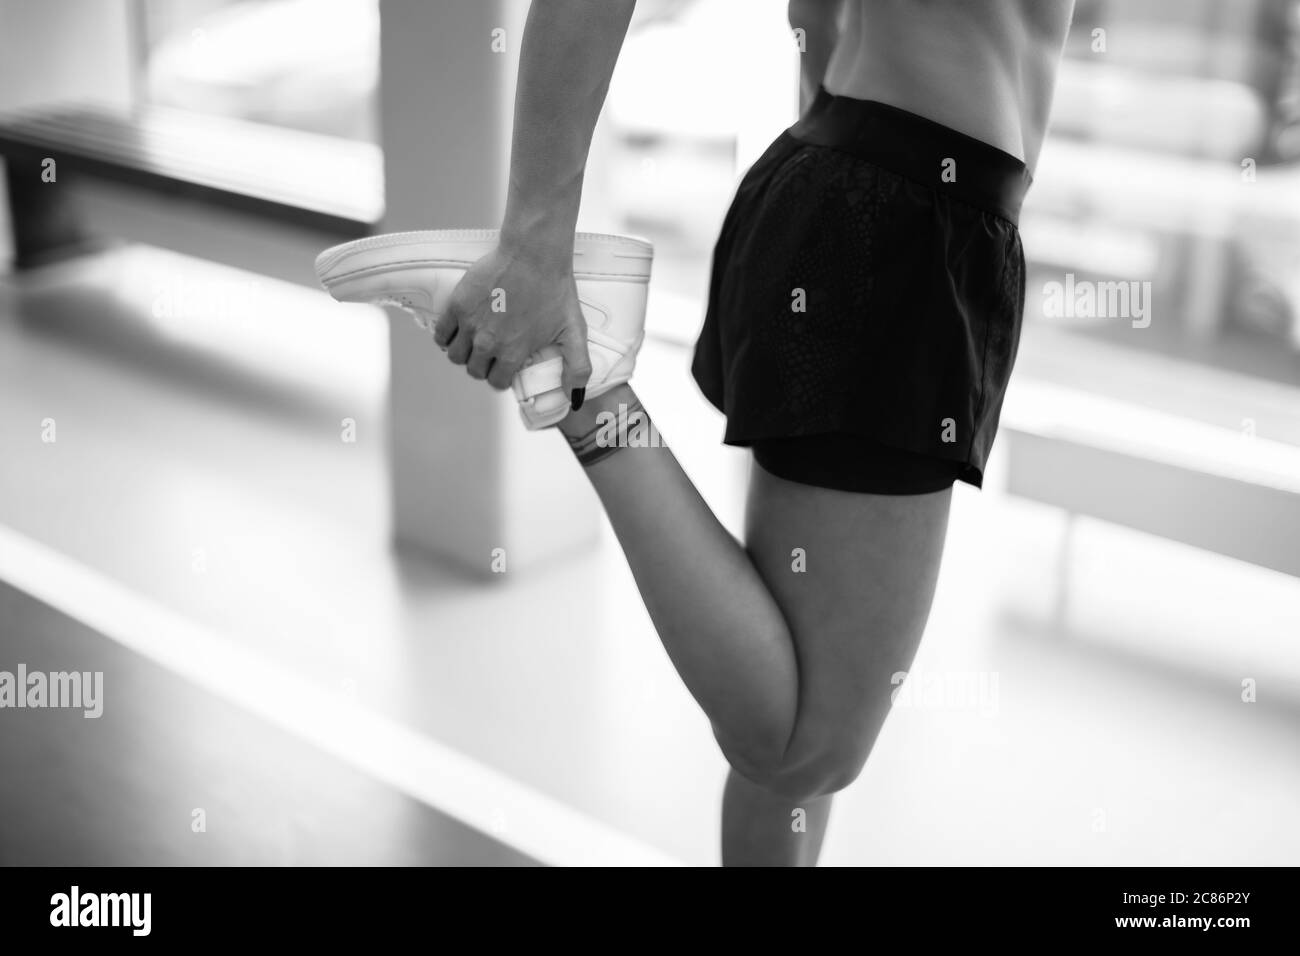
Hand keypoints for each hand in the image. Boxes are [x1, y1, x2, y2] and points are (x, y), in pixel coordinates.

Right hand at [433, 243, 591, 400]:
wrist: (533, 254)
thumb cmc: (555, 289)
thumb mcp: (574, 331)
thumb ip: (578, 367)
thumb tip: (574, 398)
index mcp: (512, 353)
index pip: (496, 382)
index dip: (501, 377)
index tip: (505, 366)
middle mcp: (487, 343)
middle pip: (474, 371)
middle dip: (483, 366)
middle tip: (491, 353)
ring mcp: (469, 324)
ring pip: (455, 356)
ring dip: (464, 354)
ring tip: (474, 344)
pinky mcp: (457, 305)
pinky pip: (440, 333)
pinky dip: (446, 337)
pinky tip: (458, 332)